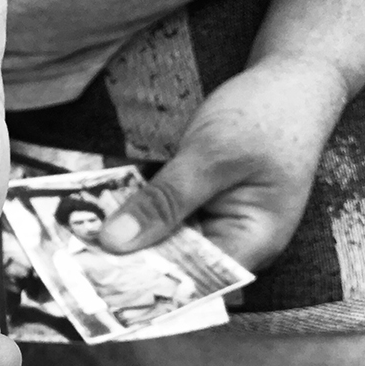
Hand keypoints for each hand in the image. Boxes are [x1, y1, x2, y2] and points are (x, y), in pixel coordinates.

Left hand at [97, 55, 349, 269]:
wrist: (295, 77)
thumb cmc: (268, 114)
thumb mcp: (211, 156)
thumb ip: (164, 201)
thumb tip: (113, 243)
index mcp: (251, 244)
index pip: (190, 283)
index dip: (142, 287)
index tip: (93, 286)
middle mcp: (232, 244)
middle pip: (172, 268)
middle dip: (126, 264)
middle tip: (69, 264)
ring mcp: (215, 225)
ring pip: (162, 244)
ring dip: (124, 239)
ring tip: (72, 243)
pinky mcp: (199, 206)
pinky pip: (161, 219)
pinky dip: (134, 214)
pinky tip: (94, 212)